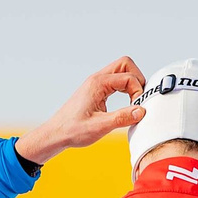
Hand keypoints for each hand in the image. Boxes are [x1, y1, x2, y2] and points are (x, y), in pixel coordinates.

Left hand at [18, 58, 145, 163]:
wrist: (57, 133)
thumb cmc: (72, 129)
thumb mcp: (99, 126)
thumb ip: (121, 118)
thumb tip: (140, 111)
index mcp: (97, 84)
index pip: (128, 77)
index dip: (138, 92)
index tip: (137, 108)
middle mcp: (97, 79)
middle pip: (125, 64)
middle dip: (137, 79)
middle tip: (139, 98)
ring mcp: (96, 84)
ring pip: (121, 71)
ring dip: (131, 83)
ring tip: (133, 102)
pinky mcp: (97, 91)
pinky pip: (116, 81)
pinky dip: (125, 88)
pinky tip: (125, 104)